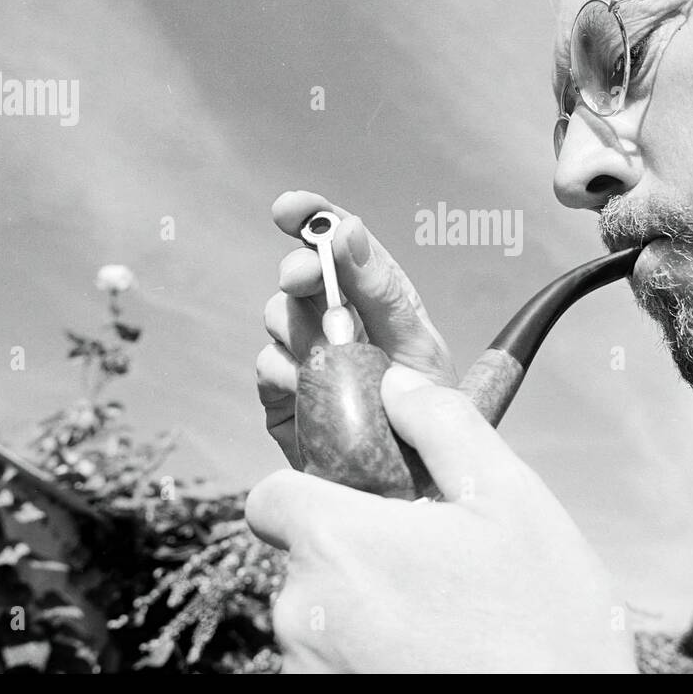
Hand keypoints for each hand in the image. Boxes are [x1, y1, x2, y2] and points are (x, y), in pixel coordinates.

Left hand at [245, 364, 637, 672]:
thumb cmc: (543, 626)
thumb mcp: (509, 500)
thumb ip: (443, 425)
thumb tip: (397, 385)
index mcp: (336, 544)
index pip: (272, 498)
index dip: (316, 491)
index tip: (370, 507)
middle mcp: (302, 614)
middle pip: (305, 560)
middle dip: (358, 556)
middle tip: (434, 570)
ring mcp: (309, 673)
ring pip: (320, 620)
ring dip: (365, 614)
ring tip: (445, 625)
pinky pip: (332, 667)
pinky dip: (369, 660)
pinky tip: (433, 662)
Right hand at [256, 190, 456, 460]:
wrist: (410, 484)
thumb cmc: (425, 412)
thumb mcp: (416, 346)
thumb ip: (382, 291)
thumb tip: (348, 232)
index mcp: (374, 296)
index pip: (339, 241)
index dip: (312, 216)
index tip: (290, 209)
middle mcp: (336, 318)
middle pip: (299, 274)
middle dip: (299, 272)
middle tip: (302, 280)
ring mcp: (306, 353)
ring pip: (278, 315)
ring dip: (297, 327)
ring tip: (328, 354)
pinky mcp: (283, 393)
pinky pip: (268, 365)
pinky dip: (285, 372)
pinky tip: (309, 390)